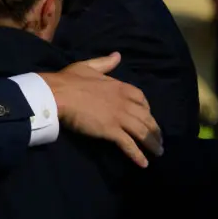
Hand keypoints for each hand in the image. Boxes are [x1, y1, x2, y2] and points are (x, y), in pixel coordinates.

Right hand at [41, 52, 162, 167]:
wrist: (58, 93)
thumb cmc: (69, 80)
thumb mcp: (88, 66)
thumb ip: (104, 63)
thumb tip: (118, 55)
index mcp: (120, 87)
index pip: (142, 99)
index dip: (147, 109)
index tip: (148, 117)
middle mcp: (125, 103)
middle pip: (147, 118)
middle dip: (156, 130)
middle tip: (159, 140)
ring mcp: (119, 117)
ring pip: (143, 132)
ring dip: (152, 144)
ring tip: (158, 153)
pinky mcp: (111, 131)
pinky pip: (129, 145)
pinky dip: (138, 155)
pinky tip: (143, 163)